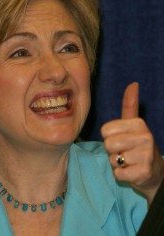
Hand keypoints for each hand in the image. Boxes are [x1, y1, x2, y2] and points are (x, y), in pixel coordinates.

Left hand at [101, 82, 163, 203]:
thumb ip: (130, 104)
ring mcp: (146, 156)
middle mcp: (145, 138)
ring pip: (113, 160)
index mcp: (139, 124)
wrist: (154, 171)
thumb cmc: (138, 145)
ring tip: (129, 162)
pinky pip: (117, 174)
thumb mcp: (133, 124)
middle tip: (125, 152)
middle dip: (112, 151)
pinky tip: (131, 172)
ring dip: (117, 164)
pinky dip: (121, 176)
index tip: (122, 139)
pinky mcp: (143, 173)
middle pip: (108, 144)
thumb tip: (133, 83)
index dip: (109, 137)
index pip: (105, 130)